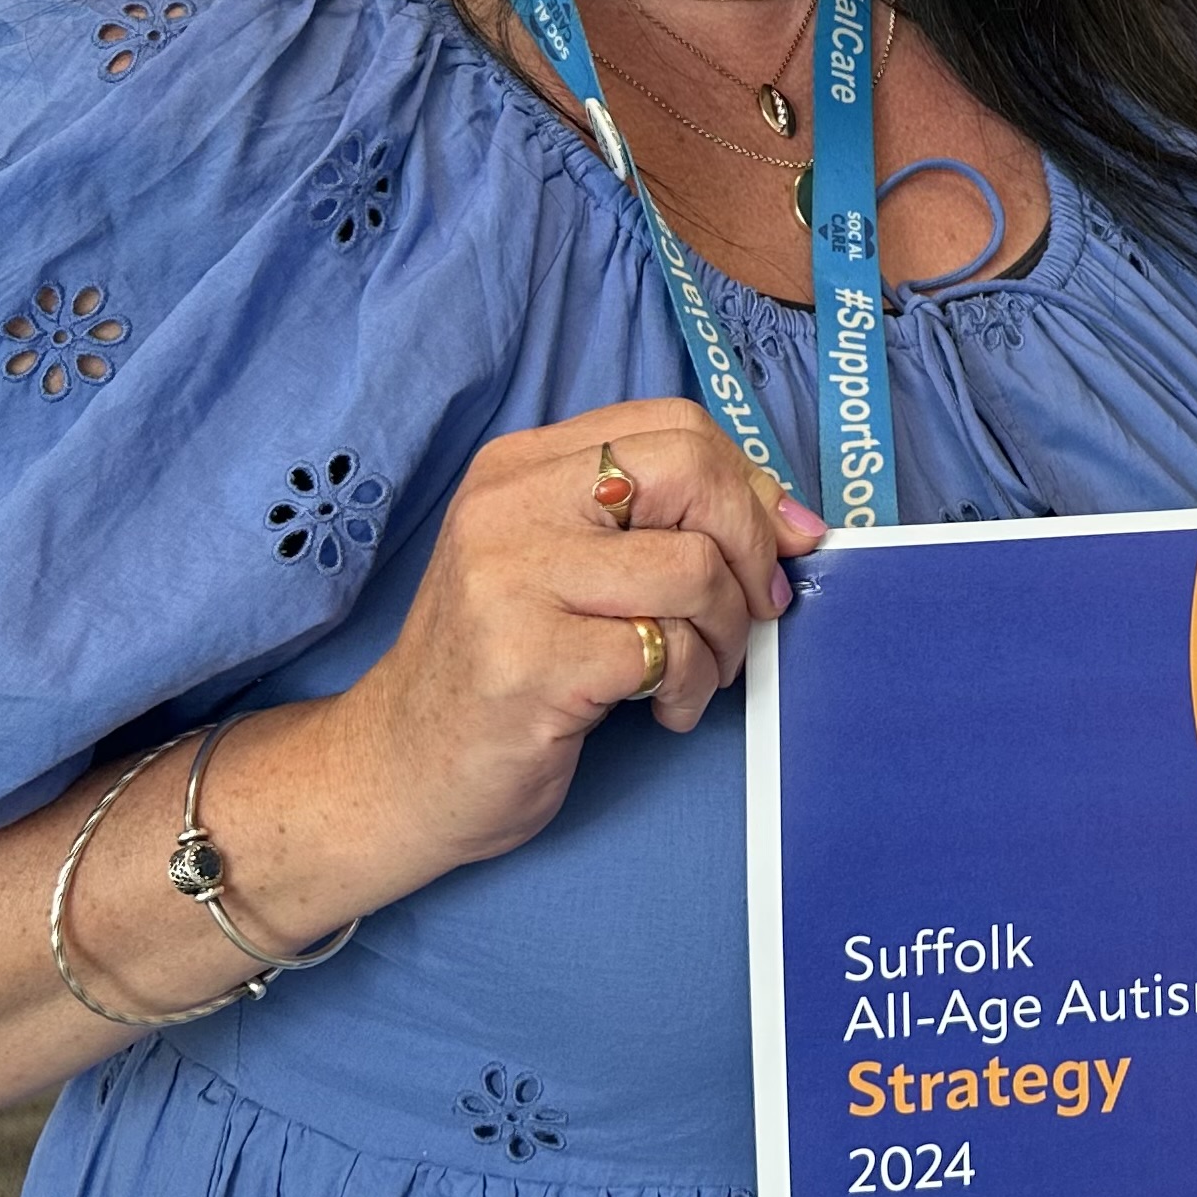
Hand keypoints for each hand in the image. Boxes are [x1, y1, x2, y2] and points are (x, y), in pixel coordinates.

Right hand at [330, 399, 823, 878]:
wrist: (401, 771)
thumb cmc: (506, 665)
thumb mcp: (570, 566)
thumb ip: (661, 522)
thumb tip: (794, 521)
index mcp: (521, 467)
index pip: (674, 425)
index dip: (746, 482)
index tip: (775, 541)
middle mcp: (508, 508)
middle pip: (689, 475)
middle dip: (751, 546)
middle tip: (753, 609)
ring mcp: (512, 582)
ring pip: (692, 570)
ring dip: (724, 636)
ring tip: (696, 673)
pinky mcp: (532, 662)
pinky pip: (667, 650)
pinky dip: (692, 686)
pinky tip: (664, 709)